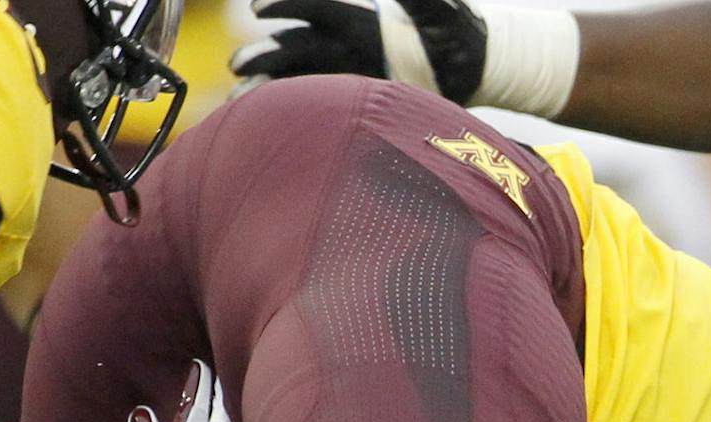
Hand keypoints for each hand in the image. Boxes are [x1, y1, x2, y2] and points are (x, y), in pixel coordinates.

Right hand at [232, 0, 487, 100]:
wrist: (472, 61)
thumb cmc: (455, 29)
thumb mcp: (438, 9)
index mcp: (358, 17)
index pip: (314, 7)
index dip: (287, 5)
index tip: (258, 10)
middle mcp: (345, 41)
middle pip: (296, 45)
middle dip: (266, 54)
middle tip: (238, 66)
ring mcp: (347, 68)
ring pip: (298, 75)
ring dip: (267, 84)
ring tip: (240, 99)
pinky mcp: (356, 95)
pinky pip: (317, 101)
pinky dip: (292, 109)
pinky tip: (264, 121)